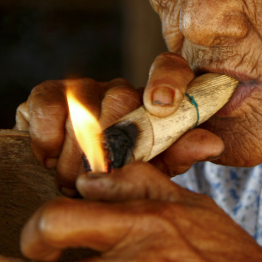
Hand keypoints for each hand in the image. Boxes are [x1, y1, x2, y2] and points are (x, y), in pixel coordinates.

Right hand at [15, 53, 223, 192]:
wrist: (74, 193)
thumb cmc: (121, 181)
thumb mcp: (155, 171)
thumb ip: (181, 152)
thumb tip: (214, 143)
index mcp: (154, 102)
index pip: (171, 68)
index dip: (168, 81)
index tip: (163, 105)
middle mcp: (120, 90)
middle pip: (121, 96)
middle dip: (109, 144)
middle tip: (101, 178)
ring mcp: (83, 90)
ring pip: (82, 103)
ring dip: (75, 151)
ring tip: (73, 180)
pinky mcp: (47, 95)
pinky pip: (47, 104)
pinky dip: (47, 137)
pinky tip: (49, 159)